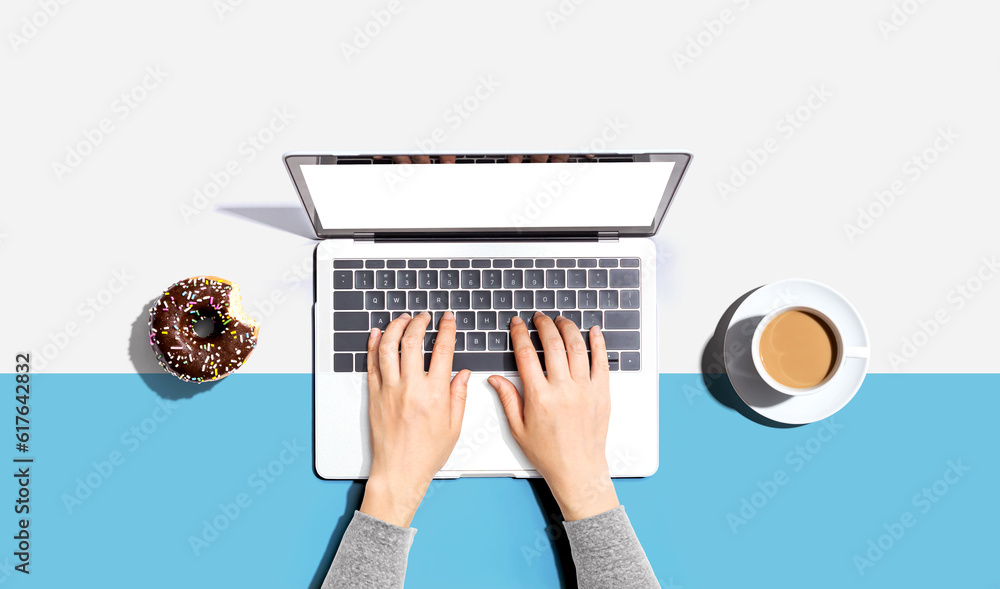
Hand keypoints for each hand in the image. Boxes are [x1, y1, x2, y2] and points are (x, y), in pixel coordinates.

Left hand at [360, 311, 469, 526]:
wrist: (399, 471)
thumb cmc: (426, 454)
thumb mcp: (454, 426)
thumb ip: (459, 396)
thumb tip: (463, 373)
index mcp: (435, 394)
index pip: (443, 350)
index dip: (447, 329)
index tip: (448, 319)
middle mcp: (411, 388)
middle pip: (413, 342)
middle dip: (419, 322)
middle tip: (424, 316)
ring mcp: (389, 390)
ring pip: (389, 347)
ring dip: (396, 327)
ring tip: (403, 319)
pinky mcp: (374, 395)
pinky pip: (371, 363)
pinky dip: (374, 345)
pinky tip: (378, 334)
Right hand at [487, 312, 618, 520]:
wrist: (578, 470)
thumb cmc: (549, 454)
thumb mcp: (519, 429)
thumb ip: (508, 399)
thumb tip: (495, 379)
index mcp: (539, 398)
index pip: (526, 355)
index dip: (520, 334)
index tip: (517, 324)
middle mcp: (563, 390)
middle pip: (552, 345)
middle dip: (543, 325)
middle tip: (539, 318)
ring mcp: (585, 390)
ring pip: (577, 348)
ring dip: (568, 329)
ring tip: (560, 321)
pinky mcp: (602, 393)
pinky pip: (601, 361)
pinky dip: (598, 343)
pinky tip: (593, 331)